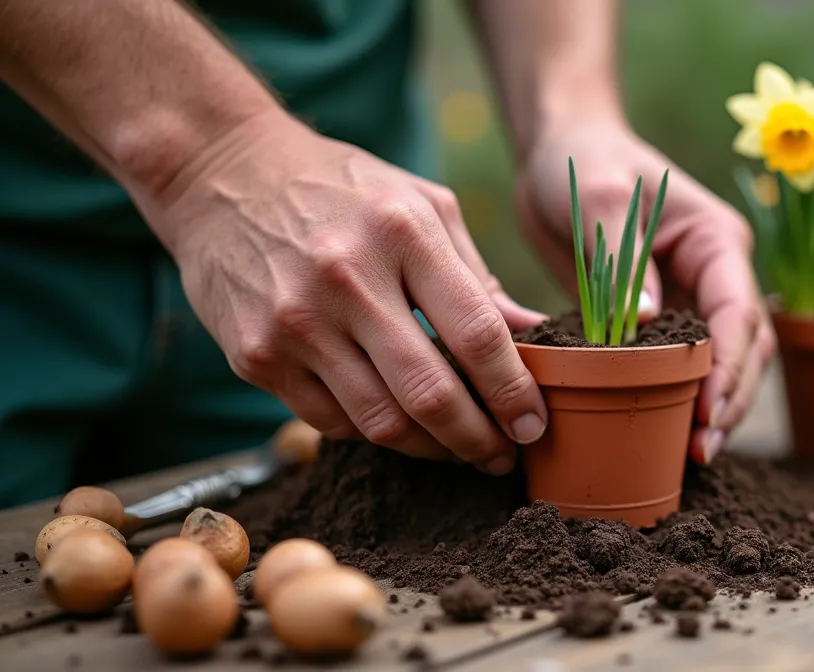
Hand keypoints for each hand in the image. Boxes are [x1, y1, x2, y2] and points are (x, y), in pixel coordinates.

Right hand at [139, 110, 547, 474]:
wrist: (222, 173)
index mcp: (402, 232)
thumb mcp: (421, 204)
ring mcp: (295, 322)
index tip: (534, 425)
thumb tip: (533, 334)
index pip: (476, 333)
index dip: (514, 391)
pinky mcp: (256, 355)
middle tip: (503, 456)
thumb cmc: (341, 189)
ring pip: (381, 422)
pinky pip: (331, 422)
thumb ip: (476, 274)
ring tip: (459, 451)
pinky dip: (374, 434)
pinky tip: (399, 426)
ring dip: (431, 450)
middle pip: (430, 393)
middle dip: (478, 439)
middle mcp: (346, 279)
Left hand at [516, 120, 774, 463]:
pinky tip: (664, 433)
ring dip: (712, 407)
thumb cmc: (582, 159)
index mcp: (716, 240)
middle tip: (701, 450)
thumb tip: (645, 322)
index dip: (729, 366)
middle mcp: (716, 273)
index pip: (739, 312)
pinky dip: (679, 397)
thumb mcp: (598, 196)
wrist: (562, 149)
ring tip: (689, 455)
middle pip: (745, 348)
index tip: (708, 411)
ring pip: (722, 362)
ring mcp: (692, 296)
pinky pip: (680, 363)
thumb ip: (623, 254)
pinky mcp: (663, 315)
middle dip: (730, 400)